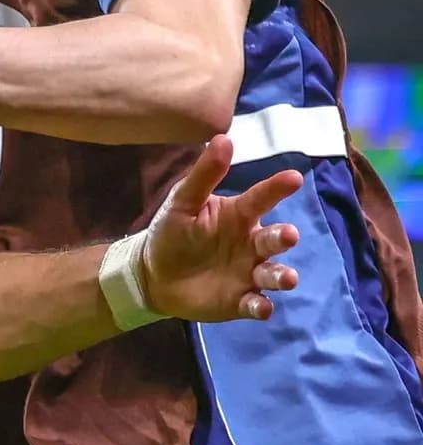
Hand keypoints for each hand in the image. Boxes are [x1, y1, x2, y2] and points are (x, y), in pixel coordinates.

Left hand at [141, 135, 302, 321]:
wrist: (152, 273)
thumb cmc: (172, 231)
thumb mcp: (183, 201)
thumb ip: (205, 174)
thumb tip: (224, 138)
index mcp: (239, 216)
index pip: (262, 198)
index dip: (277, 188)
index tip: (293, 177)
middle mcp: (251, 244)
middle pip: (274, 239)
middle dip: (283, 237)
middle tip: (287, 235)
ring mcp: (249, 273)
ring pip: (274, 274)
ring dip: (282, 275)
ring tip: (286, 277)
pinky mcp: (240, 300)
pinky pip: (257, 304)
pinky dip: (262, 306)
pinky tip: (262, 306)